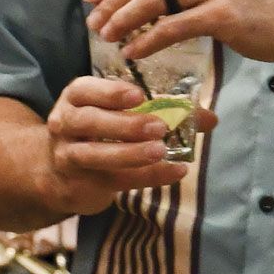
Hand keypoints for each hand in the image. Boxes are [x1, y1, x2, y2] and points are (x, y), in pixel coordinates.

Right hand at [44, 75, 216, 215]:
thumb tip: (210, 118)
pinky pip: (114, 180)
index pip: (84, 90)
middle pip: (89, 121)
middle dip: (125, 125)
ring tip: (161, 151)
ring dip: (130, 153)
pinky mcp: (80, 184)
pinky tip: (174, 172)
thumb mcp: (121, 113)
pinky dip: (146, 177)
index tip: (139, 96)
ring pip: (95, 154)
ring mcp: (68, 155)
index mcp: (76, 98)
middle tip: (159, 127)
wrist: (63, 174)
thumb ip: (163, 111)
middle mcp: (65, 123)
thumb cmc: (101, 131)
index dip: (110, 92)